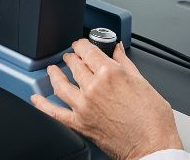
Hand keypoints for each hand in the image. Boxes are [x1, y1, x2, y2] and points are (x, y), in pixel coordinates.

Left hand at [31, 39, 182, 159]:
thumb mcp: (142, 81)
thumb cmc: (152, 118)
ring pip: (61, 84)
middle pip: (75, 65)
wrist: (152, 146)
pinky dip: (43, 104)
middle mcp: (94, 87)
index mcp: (110, 73)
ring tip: (53, 69)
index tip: (81, 44)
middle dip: (71, 57)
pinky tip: (37, 98)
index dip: (82, 44)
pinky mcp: (80, 124)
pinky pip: (55, 113)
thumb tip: (118, 50)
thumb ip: (125, 63)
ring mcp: (84, 106)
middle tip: (71, 56)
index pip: (88, 50)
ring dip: (55, 74)